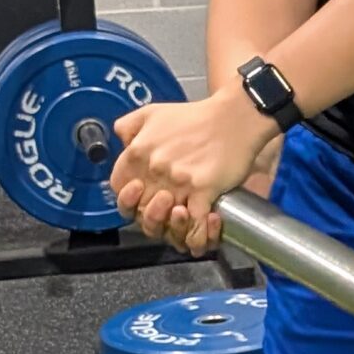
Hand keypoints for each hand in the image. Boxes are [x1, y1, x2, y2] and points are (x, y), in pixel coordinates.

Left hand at [111, 82, 275, 256]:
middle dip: (151, 216)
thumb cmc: (195, 116)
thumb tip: (122, 144)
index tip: (140, 196)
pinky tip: (199, 240)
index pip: (118, 187)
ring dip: (172, 228)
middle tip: (166, 211)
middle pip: (140, 210)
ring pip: (165, 222)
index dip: (127, 197)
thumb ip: (129, 127)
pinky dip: (197, 237)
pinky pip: (194, 225)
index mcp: (138, 151)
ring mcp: (179, 182)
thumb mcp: (152, 112)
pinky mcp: (203, 190)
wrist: (235, 117)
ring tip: (181, 219)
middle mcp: (155, 169)